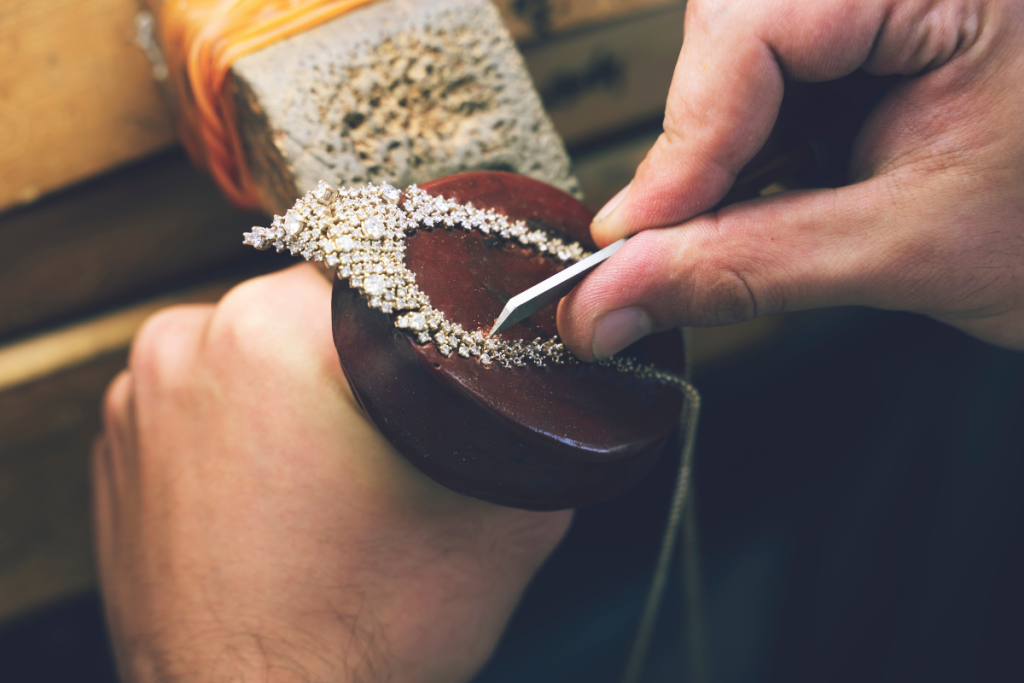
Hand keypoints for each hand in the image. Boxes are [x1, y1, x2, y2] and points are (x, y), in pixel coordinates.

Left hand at [93, 264, 570, 682]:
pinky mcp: (113, 443)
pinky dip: (234, 426)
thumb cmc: (365, 627)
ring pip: (249, 349)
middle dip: (350, 354)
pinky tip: (270, 488)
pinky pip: (198, 398)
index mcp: (275, 332)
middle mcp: (190, 342)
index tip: (432, 358)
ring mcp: (138, 394)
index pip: (371, 263)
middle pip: (304, 307)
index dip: (416, 308)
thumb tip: (555, 374)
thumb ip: (541, 424)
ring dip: (289, 388)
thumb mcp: (506, 517)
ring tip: (323, 471)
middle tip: (386, 428)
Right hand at [557, 0, 1023, 359]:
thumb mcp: (903, 249)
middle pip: (732, 23)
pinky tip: (794, 179)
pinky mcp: (867, 21)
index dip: (686, 139)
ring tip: (781, 209)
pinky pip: (767, 64)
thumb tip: (610, 297)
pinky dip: (756, 139)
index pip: (756, 21)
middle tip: (684, 240)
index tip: (638, 238)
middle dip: (703, 142)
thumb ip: (744, 268)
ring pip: (735, 47)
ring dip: (727, 146)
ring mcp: (880, 1)